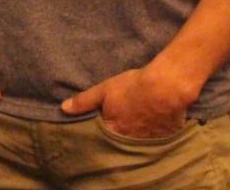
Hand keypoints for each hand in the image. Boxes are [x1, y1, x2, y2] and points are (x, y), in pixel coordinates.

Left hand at [61, 66, 190, 137]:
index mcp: (113, 130)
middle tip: (118, 127)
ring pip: (138, 142)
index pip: (102, 138)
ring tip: (134, 126)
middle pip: (120, 142)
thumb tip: (64, 108)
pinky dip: (152, 135)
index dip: (100, 133)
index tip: (98, 130)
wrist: (166, 87)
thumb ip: (84, 101)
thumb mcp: (104, 90)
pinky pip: (156, 140)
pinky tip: (151, 125)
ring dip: (135, 136)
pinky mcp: (166, 138)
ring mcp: (149, 141)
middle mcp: (131, 141)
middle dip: (117, 137)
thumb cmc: (133, 87)